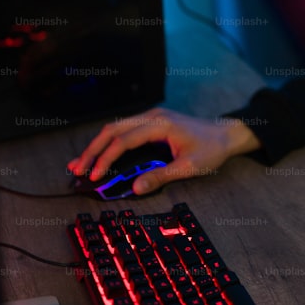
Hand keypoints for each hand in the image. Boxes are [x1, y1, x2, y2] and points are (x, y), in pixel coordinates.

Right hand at [67, 107, 260, 194]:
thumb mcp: (190, 167)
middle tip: (76, 171)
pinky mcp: (152, 122)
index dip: (105, 159)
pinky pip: (124, 130)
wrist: (227, 133)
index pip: (123, 141)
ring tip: (80, 164)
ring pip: (116, 128)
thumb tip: (134, 188)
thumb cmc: (212, 149)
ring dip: (97, 145)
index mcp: (160, 124)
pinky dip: (110, 143)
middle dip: (92, 151)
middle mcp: (153, 116)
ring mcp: (152, 117)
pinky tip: (100, 155)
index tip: (94, 177)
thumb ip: (161, 176)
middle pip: (112, 130)